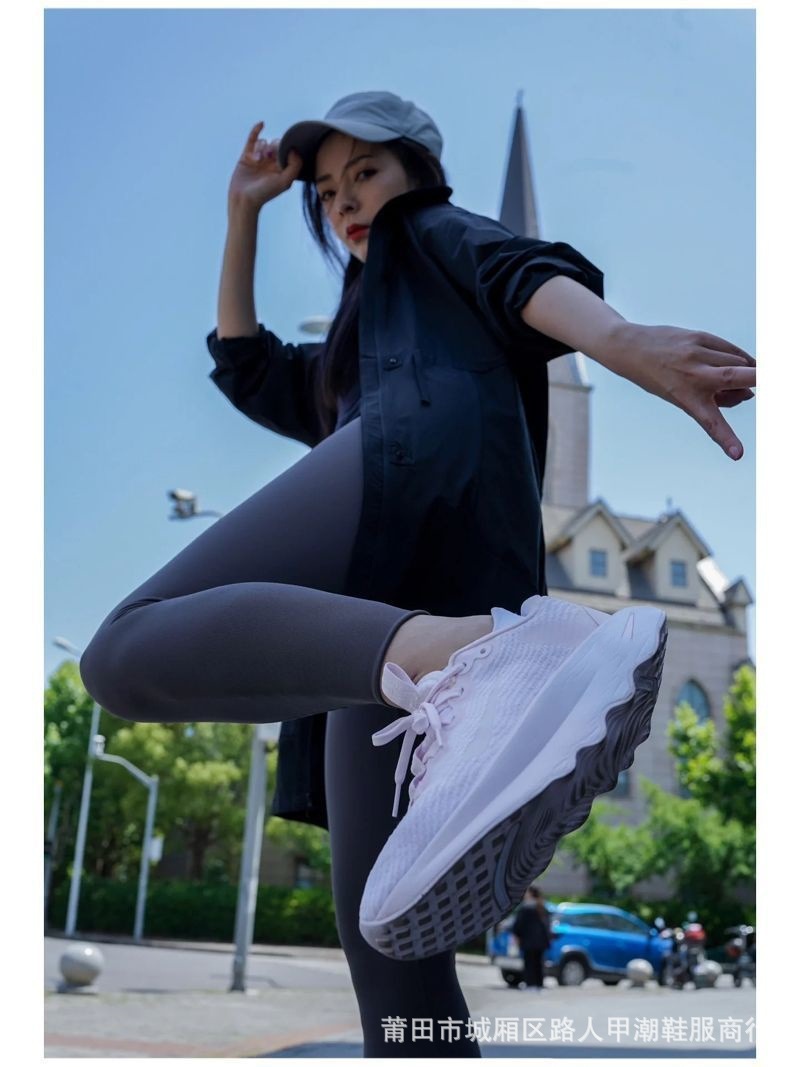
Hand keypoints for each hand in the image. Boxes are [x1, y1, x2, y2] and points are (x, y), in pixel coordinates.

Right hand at [227, 121, 302, 210]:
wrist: (244, 198)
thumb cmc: (265, 193)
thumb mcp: (285, 182)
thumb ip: (294, 166)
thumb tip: (294, 149)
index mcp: (281, 169)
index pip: (286, 151)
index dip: (284, 149)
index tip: (280, 153)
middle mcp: (270, 163)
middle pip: (275, 145)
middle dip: (272, 147)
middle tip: (267, 156)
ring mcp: (258, 158)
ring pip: (263, 143)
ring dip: (261, 148)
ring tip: (257, 159)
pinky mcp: (246, 156)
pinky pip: (252, 139)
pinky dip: (256, 130)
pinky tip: (261, 124)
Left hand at [606, 323, 755, 459]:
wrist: (631, 348)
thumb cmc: (660, 378)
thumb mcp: (682, 397)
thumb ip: (716, 399)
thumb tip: (749, 393)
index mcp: (686, 398)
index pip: (710, 423)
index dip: (727, 439)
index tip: (738, 454)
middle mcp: (693, 376)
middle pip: (736, 376)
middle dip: (760, 379)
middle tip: (771, 382)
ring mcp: (697, 353)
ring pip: (738, 362)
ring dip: (747, 372)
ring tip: (741, 378)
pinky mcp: (699, 337)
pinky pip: (730, 349)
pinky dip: (740, 358)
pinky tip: (745, 363)